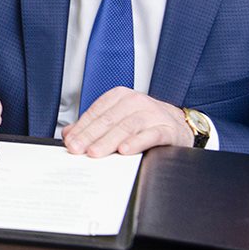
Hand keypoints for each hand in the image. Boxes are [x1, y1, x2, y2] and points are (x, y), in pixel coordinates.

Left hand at [61, 87, 192, 156]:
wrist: (179, 125)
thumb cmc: (145, 122)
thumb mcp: (118, 119)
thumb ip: (94, 125)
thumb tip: (69, 134)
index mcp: (121, 97)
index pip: (97, 112)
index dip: (82, 128)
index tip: (70, 141)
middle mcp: (136, 102)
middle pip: (109, 120)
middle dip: (90, 136)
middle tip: (77, 149)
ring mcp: (152, 114)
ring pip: (127, 127)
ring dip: (108, 141)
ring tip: (95, 152)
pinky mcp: (167, 129)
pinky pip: (150, 135)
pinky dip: (136, 142)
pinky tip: (125, 150)